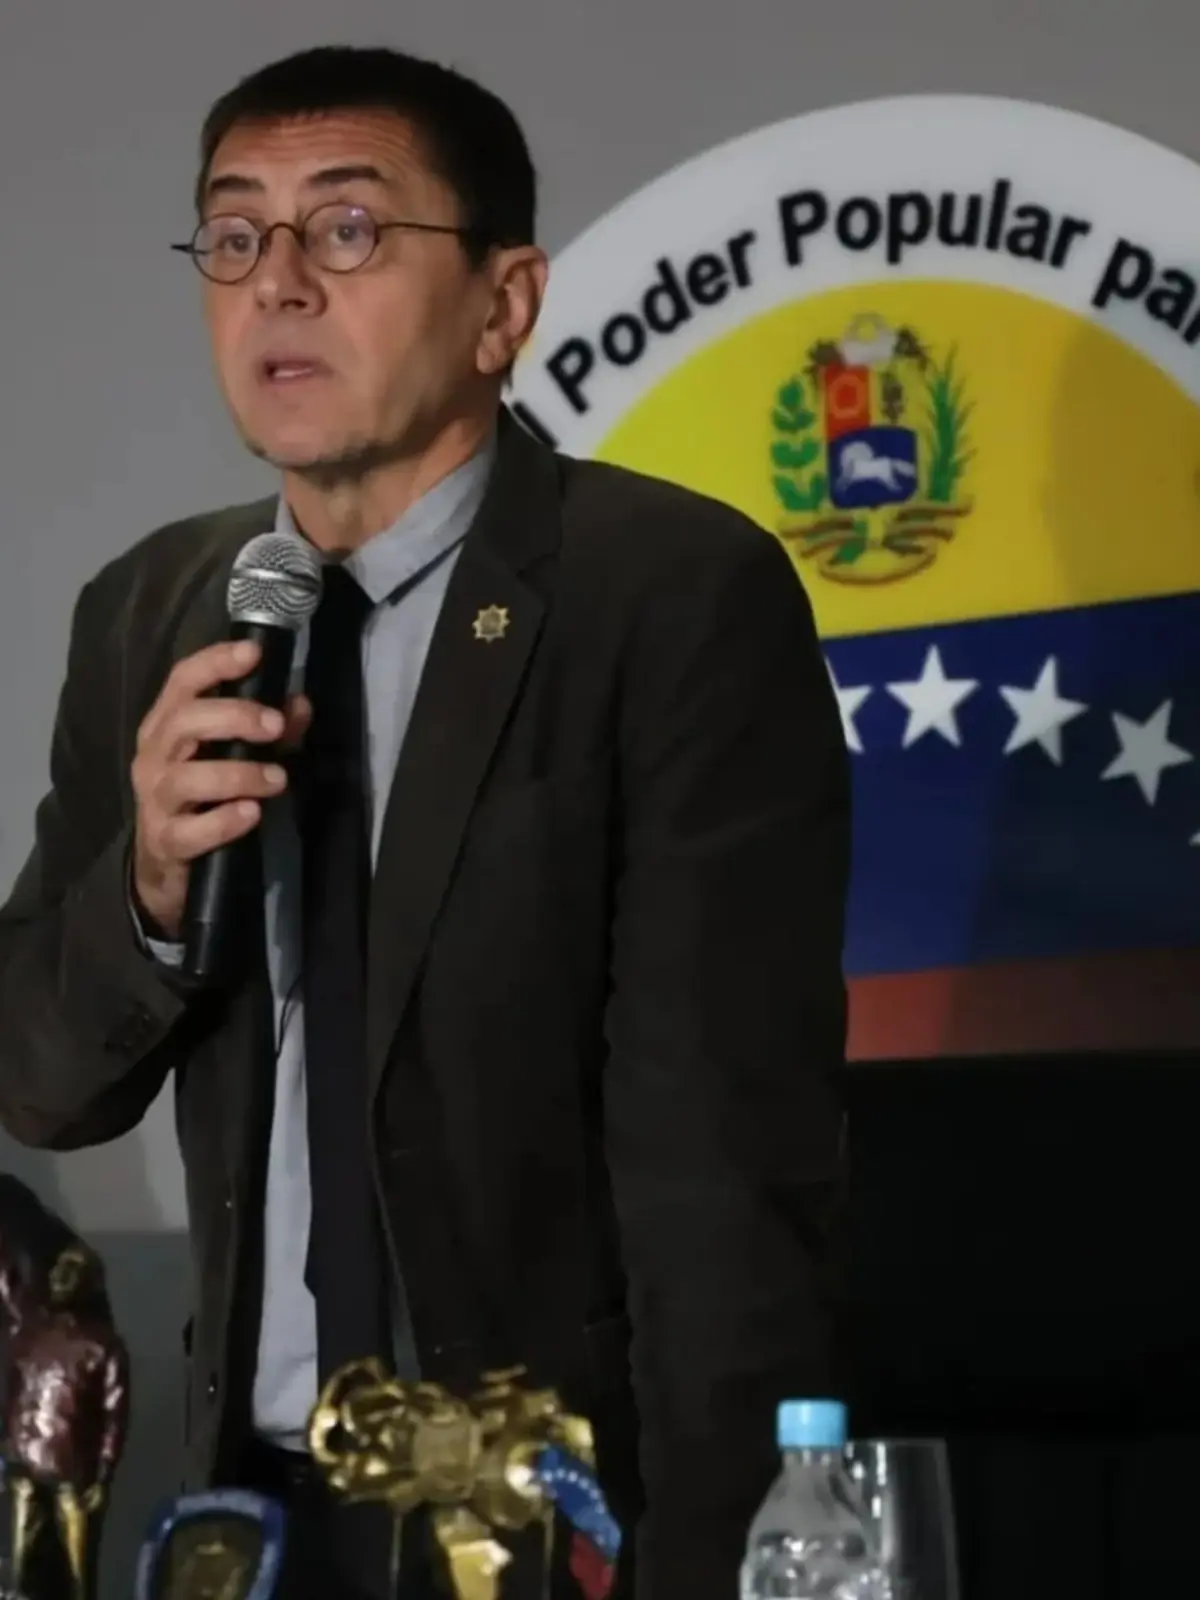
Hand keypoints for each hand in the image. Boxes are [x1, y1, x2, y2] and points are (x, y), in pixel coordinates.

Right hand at [131, 640, 310, 938]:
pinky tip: (251, 814)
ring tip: (279, 779)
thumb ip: (272, 730)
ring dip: (239, 774)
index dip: (215, 662)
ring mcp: (155, 799)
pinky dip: (223, 822)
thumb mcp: (236, 755)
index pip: (182, 681)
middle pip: (183, 721)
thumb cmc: (203, 796)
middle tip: (275, 725)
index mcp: (167, 725)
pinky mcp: (165, 841)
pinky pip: (190, 831)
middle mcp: (154, 755)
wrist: (164, 862)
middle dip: (233, 717)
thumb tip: (301, 703)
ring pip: (187, 777)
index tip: (253, 652)